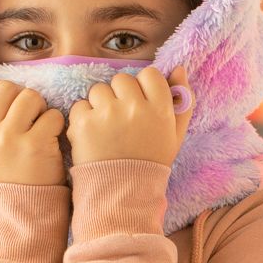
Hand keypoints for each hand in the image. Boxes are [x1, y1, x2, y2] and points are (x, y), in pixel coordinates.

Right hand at [0, 79, 67, 185]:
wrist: (21, 209)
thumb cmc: (1, 172)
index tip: (8, 106)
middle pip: (6, 87)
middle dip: (21, 98)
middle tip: (28, 118)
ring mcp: (8, 139)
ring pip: (30, 96)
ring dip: (40, 108)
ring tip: (39, 126)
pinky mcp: (35, 145)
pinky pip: (52, 115)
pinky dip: (56, 124)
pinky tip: (50, 139)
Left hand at [66, 65, 192, 168]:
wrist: (122, 193)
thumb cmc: (150, 162)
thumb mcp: (174, 135)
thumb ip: (183, 102)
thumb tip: (179, 68)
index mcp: (160, 109)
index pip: (149, 74)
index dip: (143, 87)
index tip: (140, 103)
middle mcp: (135, 108)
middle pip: (122, 79)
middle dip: (120, 95)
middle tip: (121, 119)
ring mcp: (108, 114)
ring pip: (99, 89)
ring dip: (100, 104)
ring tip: (105, 128)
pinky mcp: (84, 123)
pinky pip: (80, 105)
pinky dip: (83, 118)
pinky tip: (92, 134)